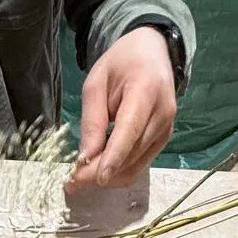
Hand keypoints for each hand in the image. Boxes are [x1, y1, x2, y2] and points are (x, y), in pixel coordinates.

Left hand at [69, 27, 175, 188]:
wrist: (153, 54)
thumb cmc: (121, 64)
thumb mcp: (96, 83)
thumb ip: (92, 119)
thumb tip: (86, 157)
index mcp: (146, 91)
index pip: (130, 130)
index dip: (114, 157)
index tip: (99, 179)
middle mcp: (162, 114)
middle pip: (131, 154)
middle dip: (101, 172)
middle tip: (72, 183)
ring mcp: (166, 130)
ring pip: (136, 165)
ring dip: (108, 176)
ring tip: (81, 177)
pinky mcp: (163, 140)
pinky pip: (140, 164)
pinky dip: (118, 171)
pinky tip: (100, 168)